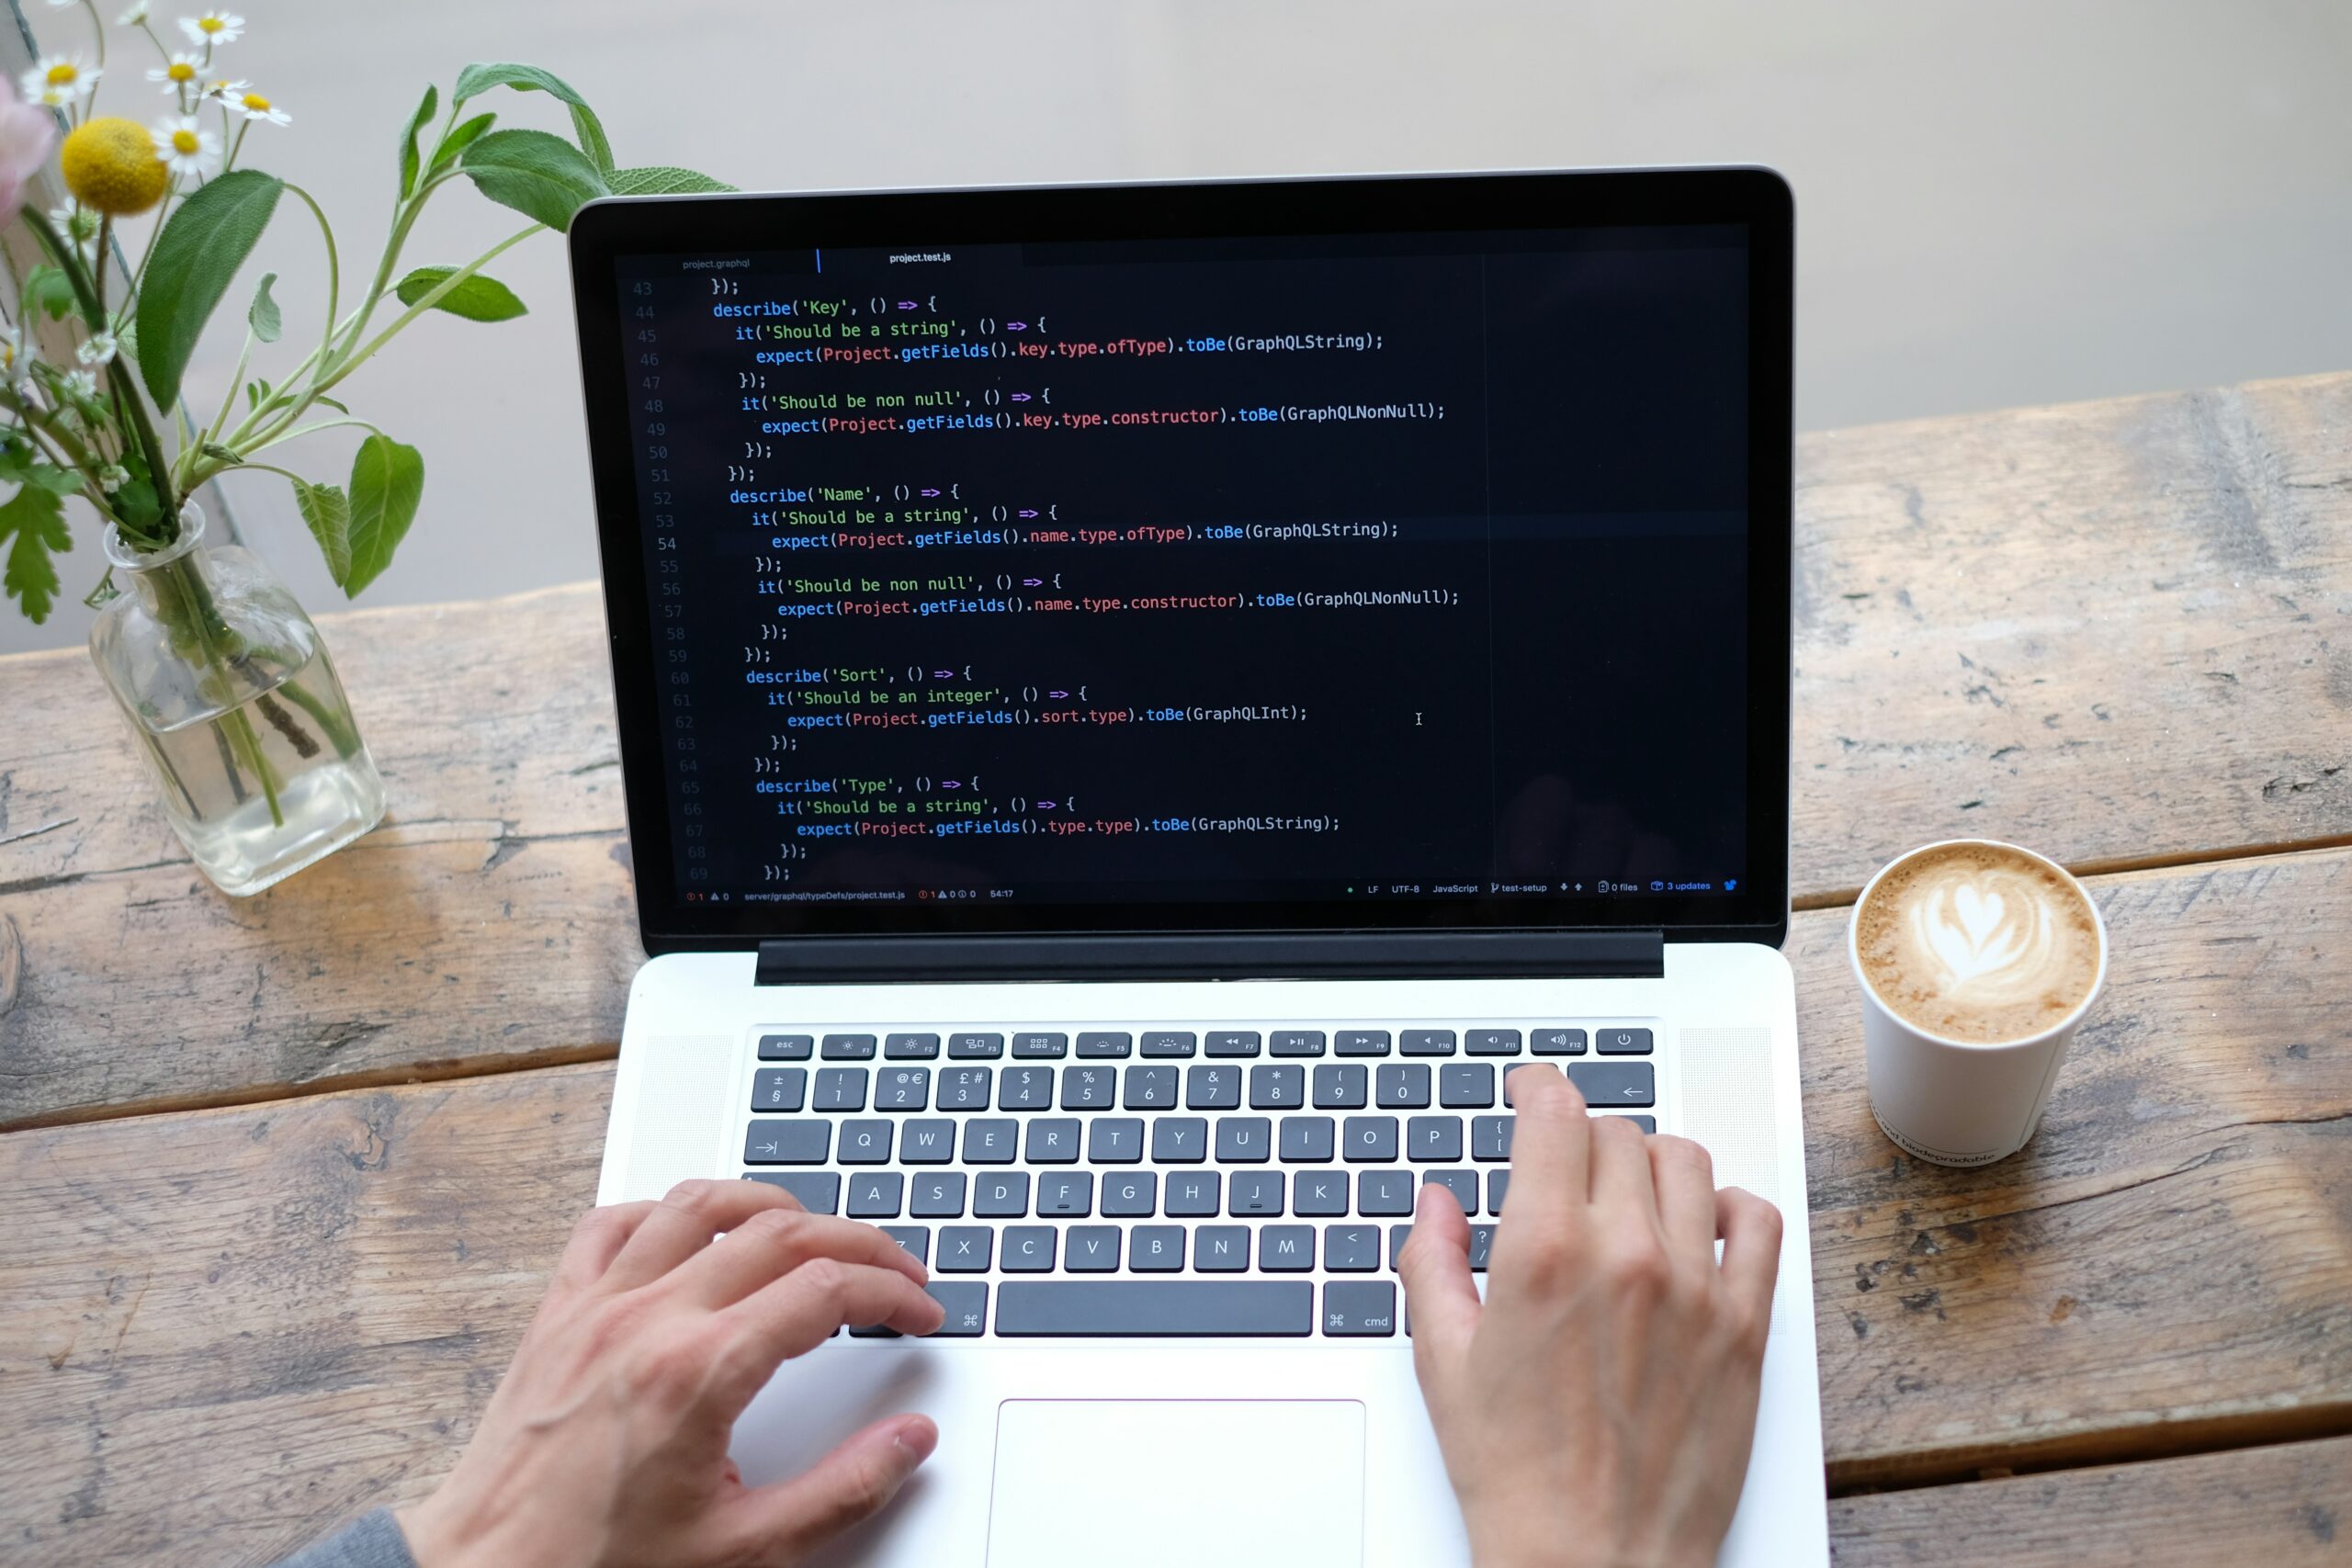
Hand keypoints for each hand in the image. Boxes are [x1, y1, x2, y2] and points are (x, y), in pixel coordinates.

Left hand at [397, 1179, 945, 1567]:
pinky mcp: (556, 1313)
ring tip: (814, 1227)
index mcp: (700, 1372)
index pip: (826, 1289)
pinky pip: (612, 1223)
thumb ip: (843, 1491)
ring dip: (770, 1204)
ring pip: (699, 1204)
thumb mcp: (745, 1552)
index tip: (919, 1312)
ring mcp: (596, 1306)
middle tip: (897, 1270)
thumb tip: (909, 1439)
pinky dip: (665, 1210)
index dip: (891, 1292)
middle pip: (779, 1232)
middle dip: (857, 1241)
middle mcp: (648, 1319)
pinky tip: (695, 1229)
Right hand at [1399, 1066, 1782, 1567]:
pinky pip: (1756, 1222)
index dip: (1537, 1087)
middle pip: (1615, 1133)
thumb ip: (1432, 1261)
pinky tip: (1698, 1225)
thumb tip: (1435, 1200)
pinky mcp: (1744, 1327)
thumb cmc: (1517, 1478)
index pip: (1553, 1115)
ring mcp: (1694, 1288)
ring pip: (1684, 1161)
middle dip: (1579, 1140)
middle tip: (1561, 1171)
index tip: (1529, 1092)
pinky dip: (1728, 1206)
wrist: (1591, 1562)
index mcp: (1543, 1252)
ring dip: (1648, 1163)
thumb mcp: (1442, 1361)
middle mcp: (1624, 1255)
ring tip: (1625, 1194)